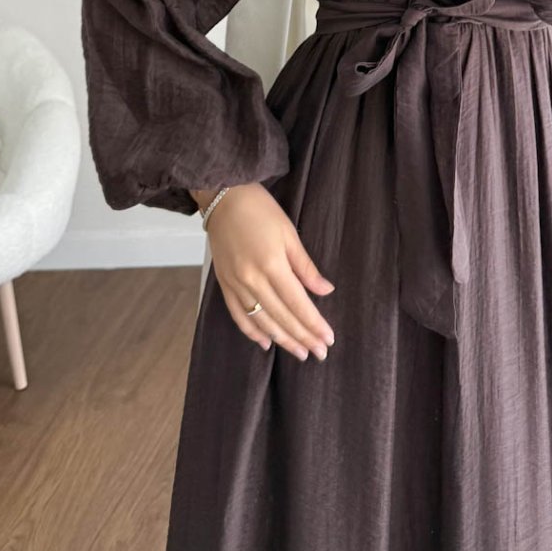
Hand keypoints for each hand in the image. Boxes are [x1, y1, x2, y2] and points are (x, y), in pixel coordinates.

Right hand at [206, 182, 335, 362]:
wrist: (223, 196)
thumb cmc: (260, 209)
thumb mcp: (289, 233)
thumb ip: (305, 266)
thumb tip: (325, 290)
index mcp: (272, 265)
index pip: (298, 304)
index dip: (314, 324)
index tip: (328, 339)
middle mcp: (252, 280)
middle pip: (282, 317)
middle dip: (302, 338)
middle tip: (320, 353)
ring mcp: (236, 284)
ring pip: (261, 321)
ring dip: (282, 340)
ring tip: (300, 353)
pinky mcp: (224, 284)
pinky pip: (239, 315)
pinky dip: (252, 332)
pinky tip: (266, 343)